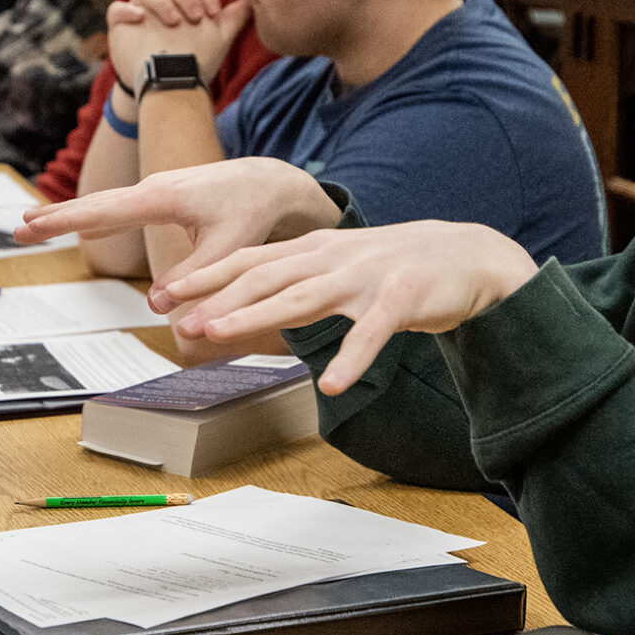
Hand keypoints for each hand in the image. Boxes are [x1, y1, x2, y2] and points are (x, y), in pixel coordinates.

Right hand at [20, 155, 339, 274]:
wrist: (267, 179)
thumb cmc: (250, 212)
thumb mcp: (227, 249)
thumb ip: (193, 277)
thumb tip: (156, 306)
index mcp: (161, 198)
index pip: (103, 211)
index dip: (65, 220)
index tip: (32, 225)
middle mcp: (151, 188)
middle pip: (94, 205)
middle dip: (55, 217)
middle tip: (16, 229)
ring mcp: (154, 190)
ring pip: (104, 205)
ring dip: (70, 216)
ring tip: (34, 226)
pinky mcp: (160, 197)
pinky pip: (120, 207)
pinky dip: (95, 216)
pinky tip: (84, 227)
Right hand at [105, 0, 250, 90]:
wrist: (169, 88)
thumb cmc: (195, 61)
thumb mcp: (217, 40)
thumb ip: (234, 19)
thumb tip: (252, 0)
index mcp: (184, 1)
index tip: (213, 13)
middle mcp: (162, 2)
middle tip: (194, 17)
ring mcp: (140, 12)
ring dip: (160, 1)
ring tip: (172, 21)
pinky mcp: (120, 26)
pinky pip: (116, 10)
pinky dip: (126, 10)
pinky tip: (138, 18)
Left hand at [153, 220, 539, 394]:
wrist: (467, 255)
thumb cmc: (394, 267)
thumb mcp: (338, 264)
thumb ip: (295, 279)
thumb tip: (238, 300)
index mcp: (315, 249)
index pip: (250, 260)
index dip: (207, 276)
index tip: (167, 293)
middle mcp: (334, 258)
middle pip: (266, 278)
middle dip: (219, 300)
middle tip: (181, 322)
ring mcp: (367, 278)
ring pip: (304, 299)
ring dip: (257, 316)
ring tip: (219, 335)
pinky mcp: (403, 300)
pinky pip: (372, 334)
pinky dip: (351, 360)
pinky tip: (330, 384)